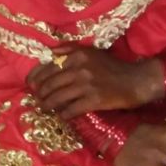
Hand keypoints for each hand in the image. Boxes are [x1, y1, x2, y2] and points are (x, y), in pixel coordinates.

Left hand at [27, 45, 163, 119]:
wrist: (134, 80)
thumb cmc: (111, 66)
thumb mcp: (91, 52)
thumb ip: (70, 49)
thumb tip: (49, 53)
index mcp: (78, 55)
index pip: (49, 66)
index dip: (36, 77)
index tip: (30, 85)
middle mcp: (80, 68)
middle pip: (51, 83)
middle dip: (40, 94)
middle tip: (37, 100)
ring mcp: (86, 85)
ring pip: (58, 98)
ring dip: (48, 105)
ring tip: (44, 109)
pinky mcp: (94, 100)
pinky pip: (71, 110)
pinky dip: (64, 114)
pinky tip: (62, 116)